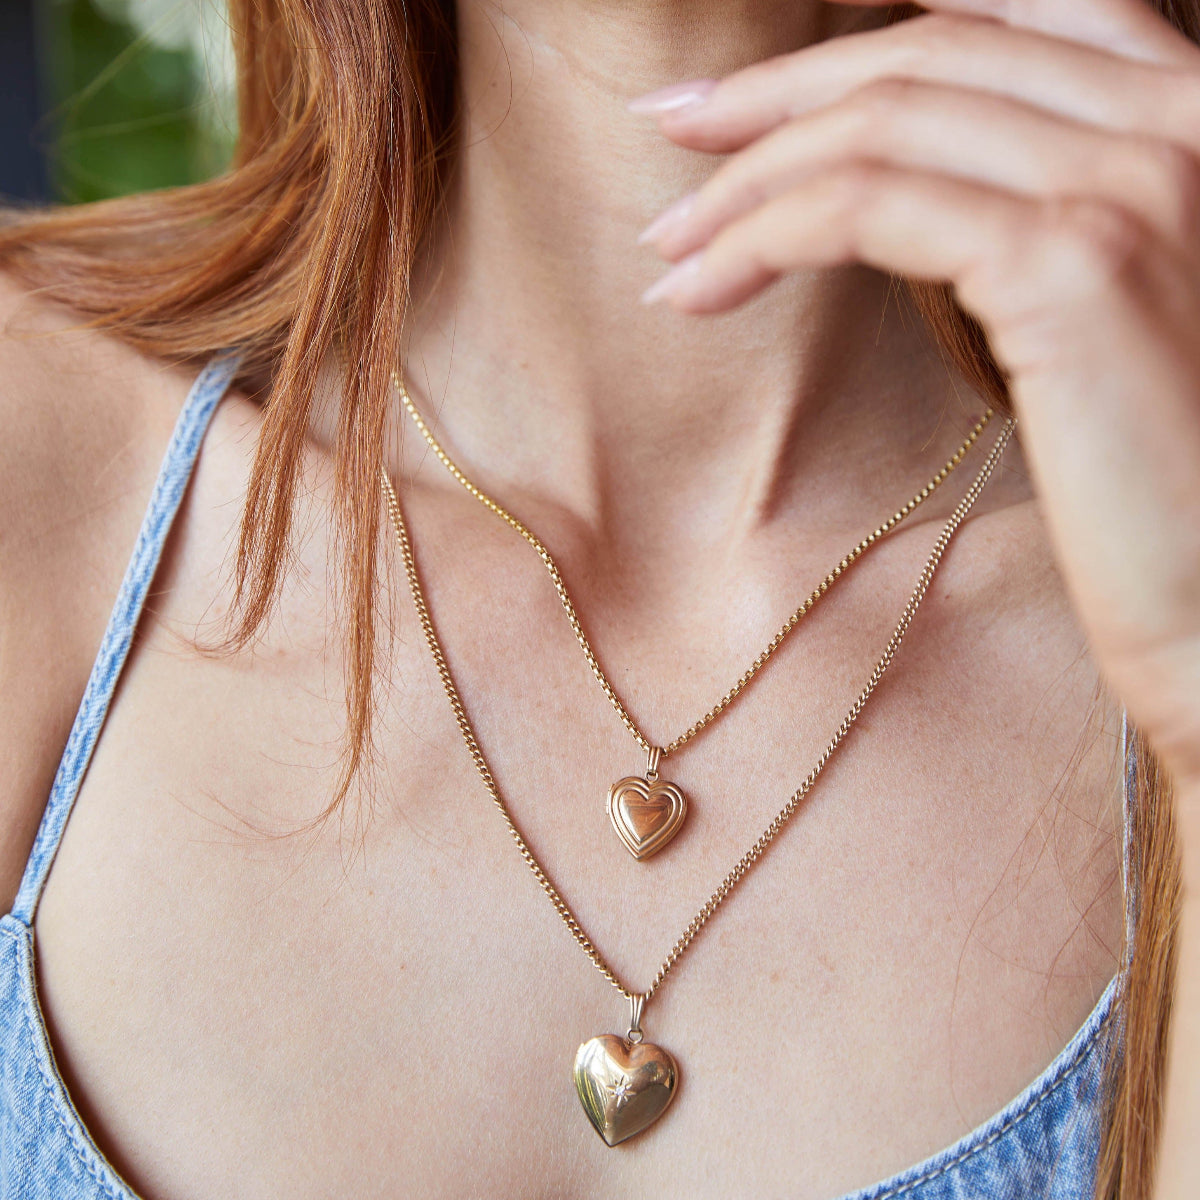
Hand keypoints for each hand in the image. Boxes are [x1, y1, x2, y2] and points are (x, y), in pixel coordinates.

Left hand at [634, 0, 1199, 795]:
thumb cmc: (1166, 484)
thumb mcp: (1105, 318)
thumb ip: (1038, 232)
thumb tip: (912, 209)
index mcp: (1188, 116)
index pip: (994, 24)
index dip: (851, 47)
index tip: (741, 100)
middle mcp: (1177, 116)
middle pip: (924, 57)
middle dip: (775, 95)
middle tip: (672, 133)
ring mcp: (1129, 183)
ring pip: (881, 127)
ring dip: (749, 180)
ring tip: (670, 247)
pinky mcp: (1073, 267)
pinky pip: (868, 207)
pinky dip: (763, 237)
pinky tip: (698, 292)